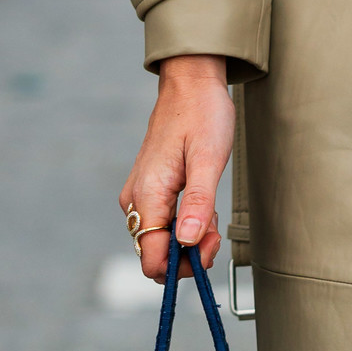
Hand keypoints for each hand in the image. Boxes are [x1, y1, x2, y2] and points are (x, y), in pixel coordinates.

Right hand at [119, 53, 234, 280]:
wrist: (191, 83)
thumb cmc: (202, 114)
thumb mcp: (208, 159)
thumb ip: (198, 203)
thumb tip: (187, 242)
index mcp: (148, 195)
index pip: (151, 259)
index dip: (180, 267)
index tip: (208, 249)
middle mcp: (136, 199)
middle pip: (155, 253)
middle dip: (188, 252)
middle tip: (215, 230)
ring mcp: (141, 194)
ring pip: (161, 239)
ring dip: (188, 237)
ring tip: (212, 212)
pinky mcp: (150, 189)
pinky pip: (163, 221)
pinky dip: (185, 222)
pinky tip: (202, 205)